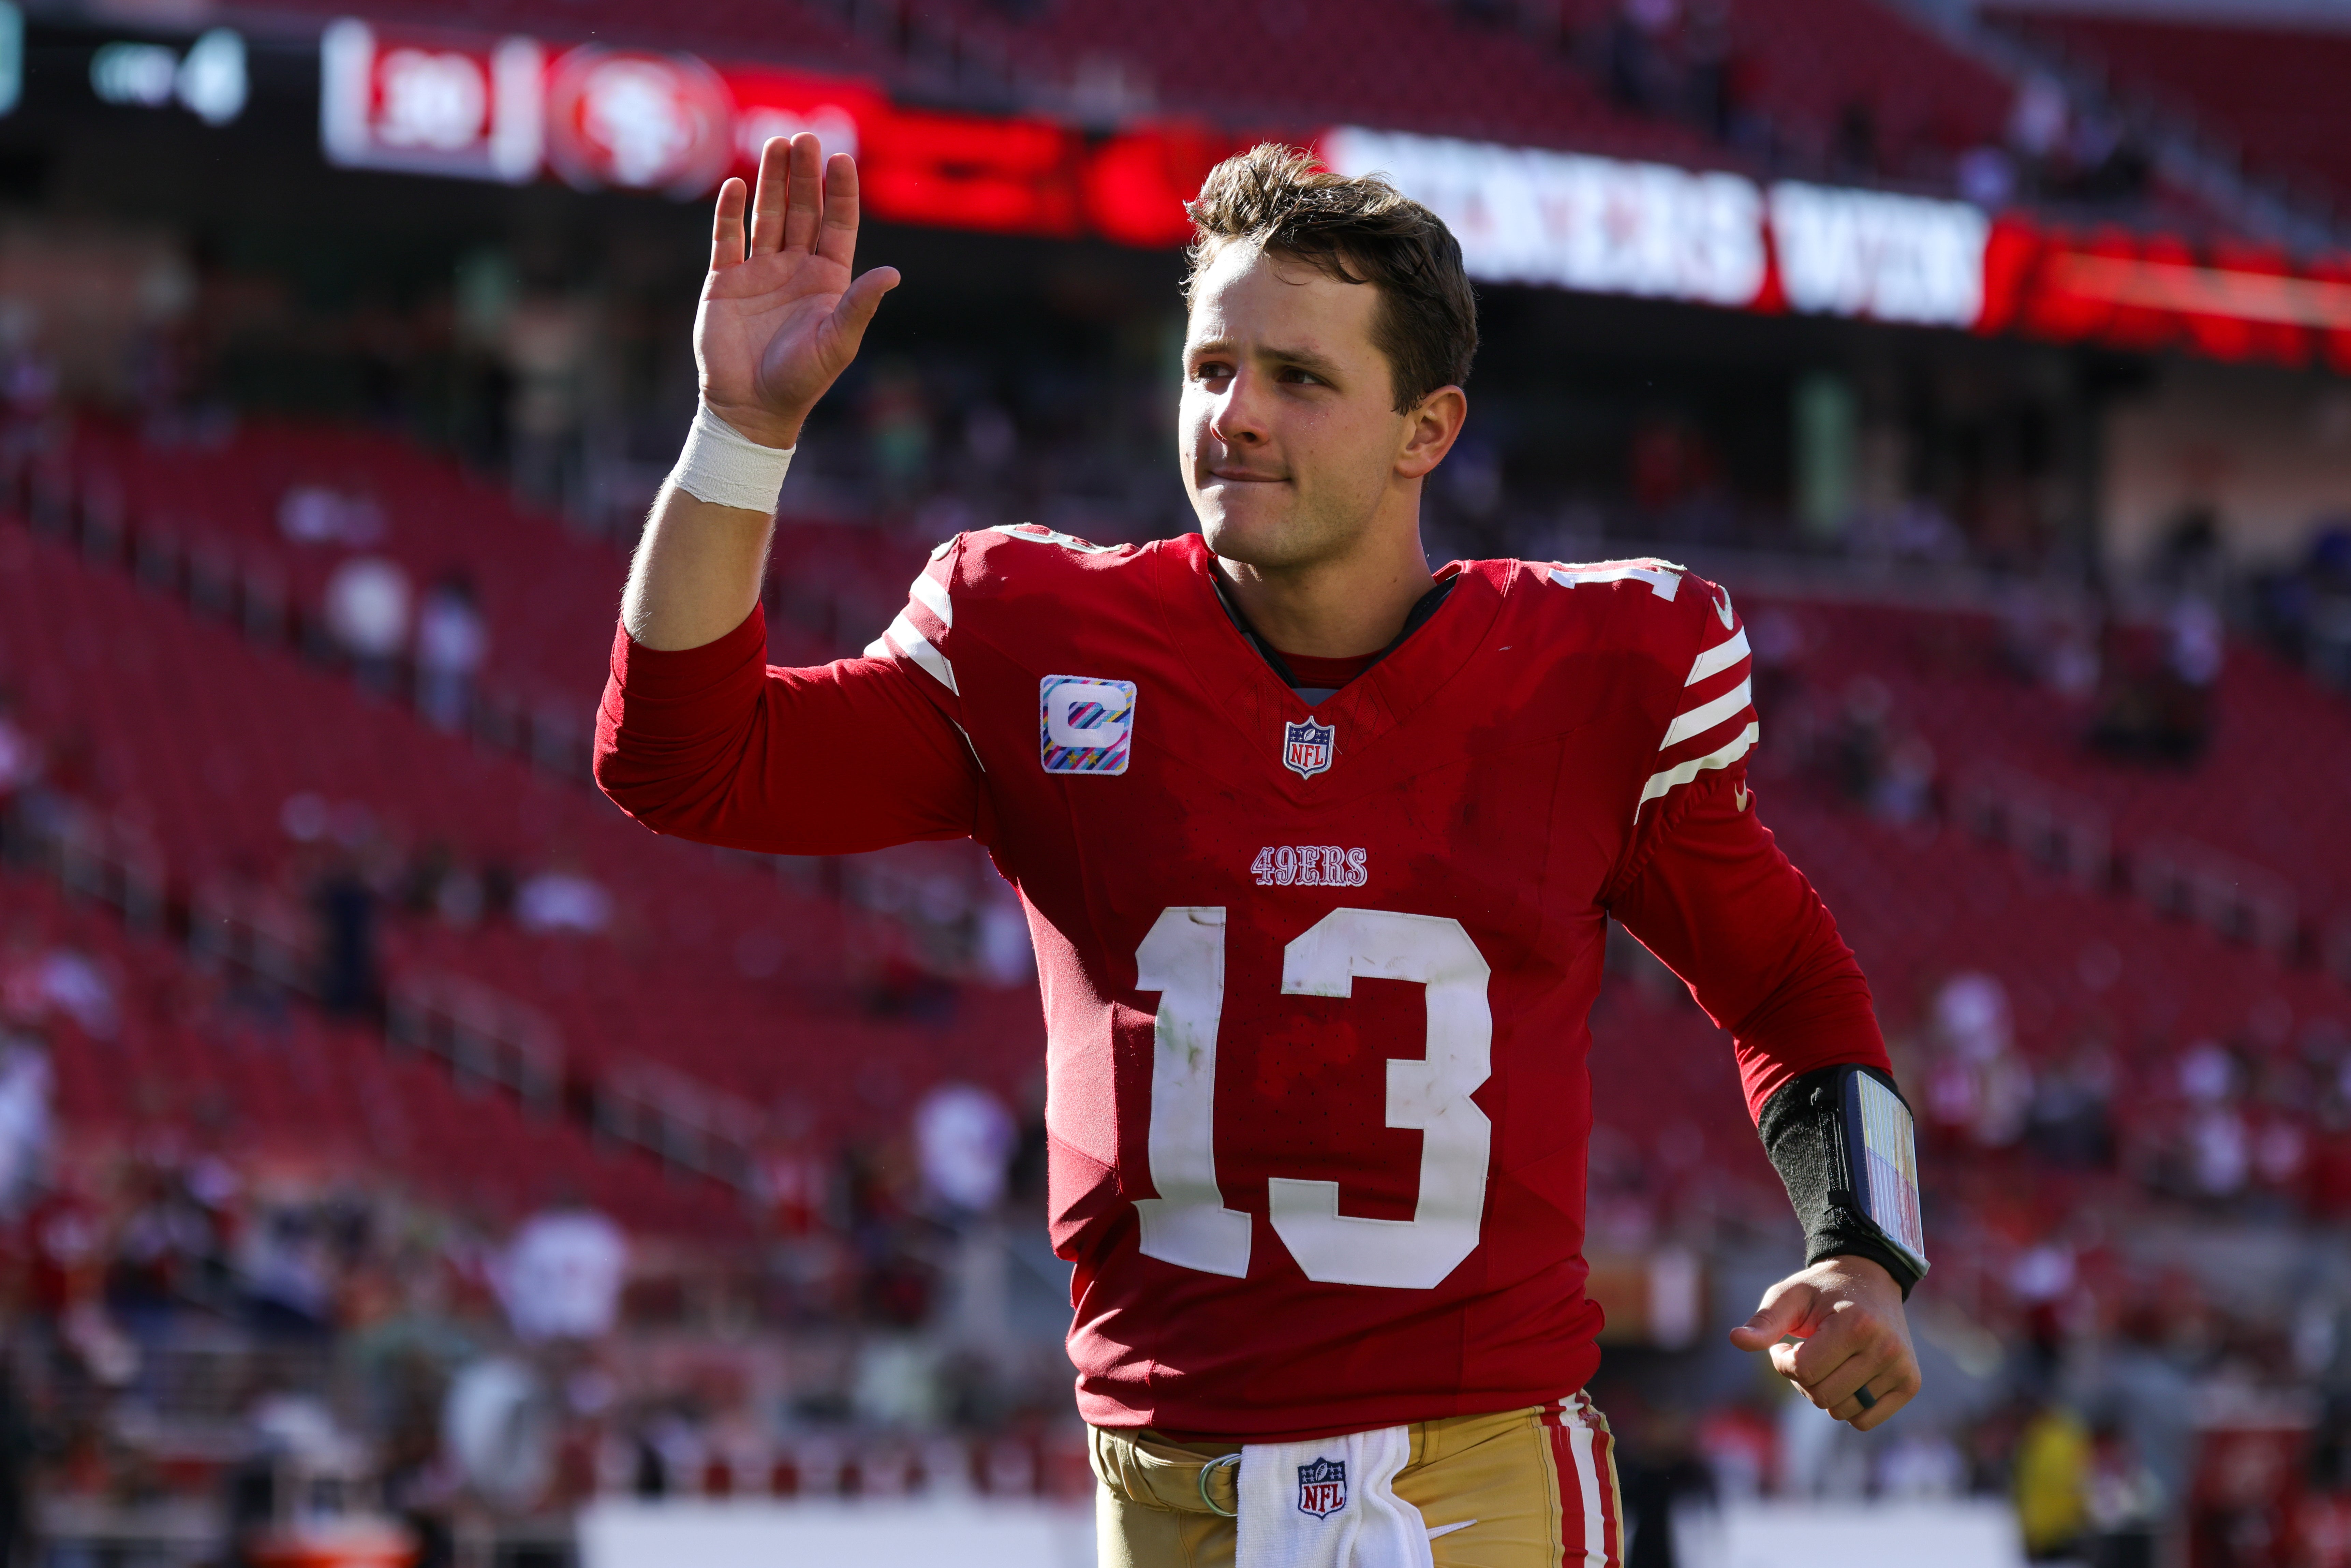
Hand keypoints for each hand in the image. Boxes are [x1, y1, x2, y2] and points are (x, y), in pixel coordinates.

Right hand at [696, 133, 899, 450]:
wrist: (751, 407)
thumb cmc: (801, 380)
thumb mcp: (838, 342)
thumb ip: (860, 305)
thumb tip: (893, 273)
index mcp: (828, 280)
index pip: (837, 225)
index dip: (839, 192)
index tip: (841, 159)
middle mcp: (795, 269)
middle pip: (802, 210)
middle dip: (804, 175)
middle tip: (805, 137)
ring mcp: (760, 272)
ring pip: (767, 215)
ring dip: (771, 181)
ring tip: (775, 144)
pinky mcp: (726, 281)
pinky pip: (728, 238)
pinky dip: (731, 212)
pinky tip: (736, 186)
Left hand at [1728, 1255, 1919, 1431]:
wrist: (1870, 1279)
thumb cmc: (1822, 1290)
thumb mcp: (1788, 1296)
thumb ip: (1764, 1322)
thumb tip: (1735, 1340)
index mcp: (1856, 1324)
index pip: (1804, 1370)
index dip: (1783, 1362)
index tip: (1784, 1344)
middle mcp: (1886, 1348)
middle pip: (1822, 1394)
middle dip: (1802, 1378)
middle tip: (1805, 1352)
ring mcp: (1902, 1369)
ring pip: (1841, 1411)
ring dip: (1823, 1392)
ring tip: (1827, 1361)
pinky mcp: (1910, 1384)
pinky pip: (1864, 1421)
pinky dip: (1847, 1406)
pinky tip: (1847, 1376)